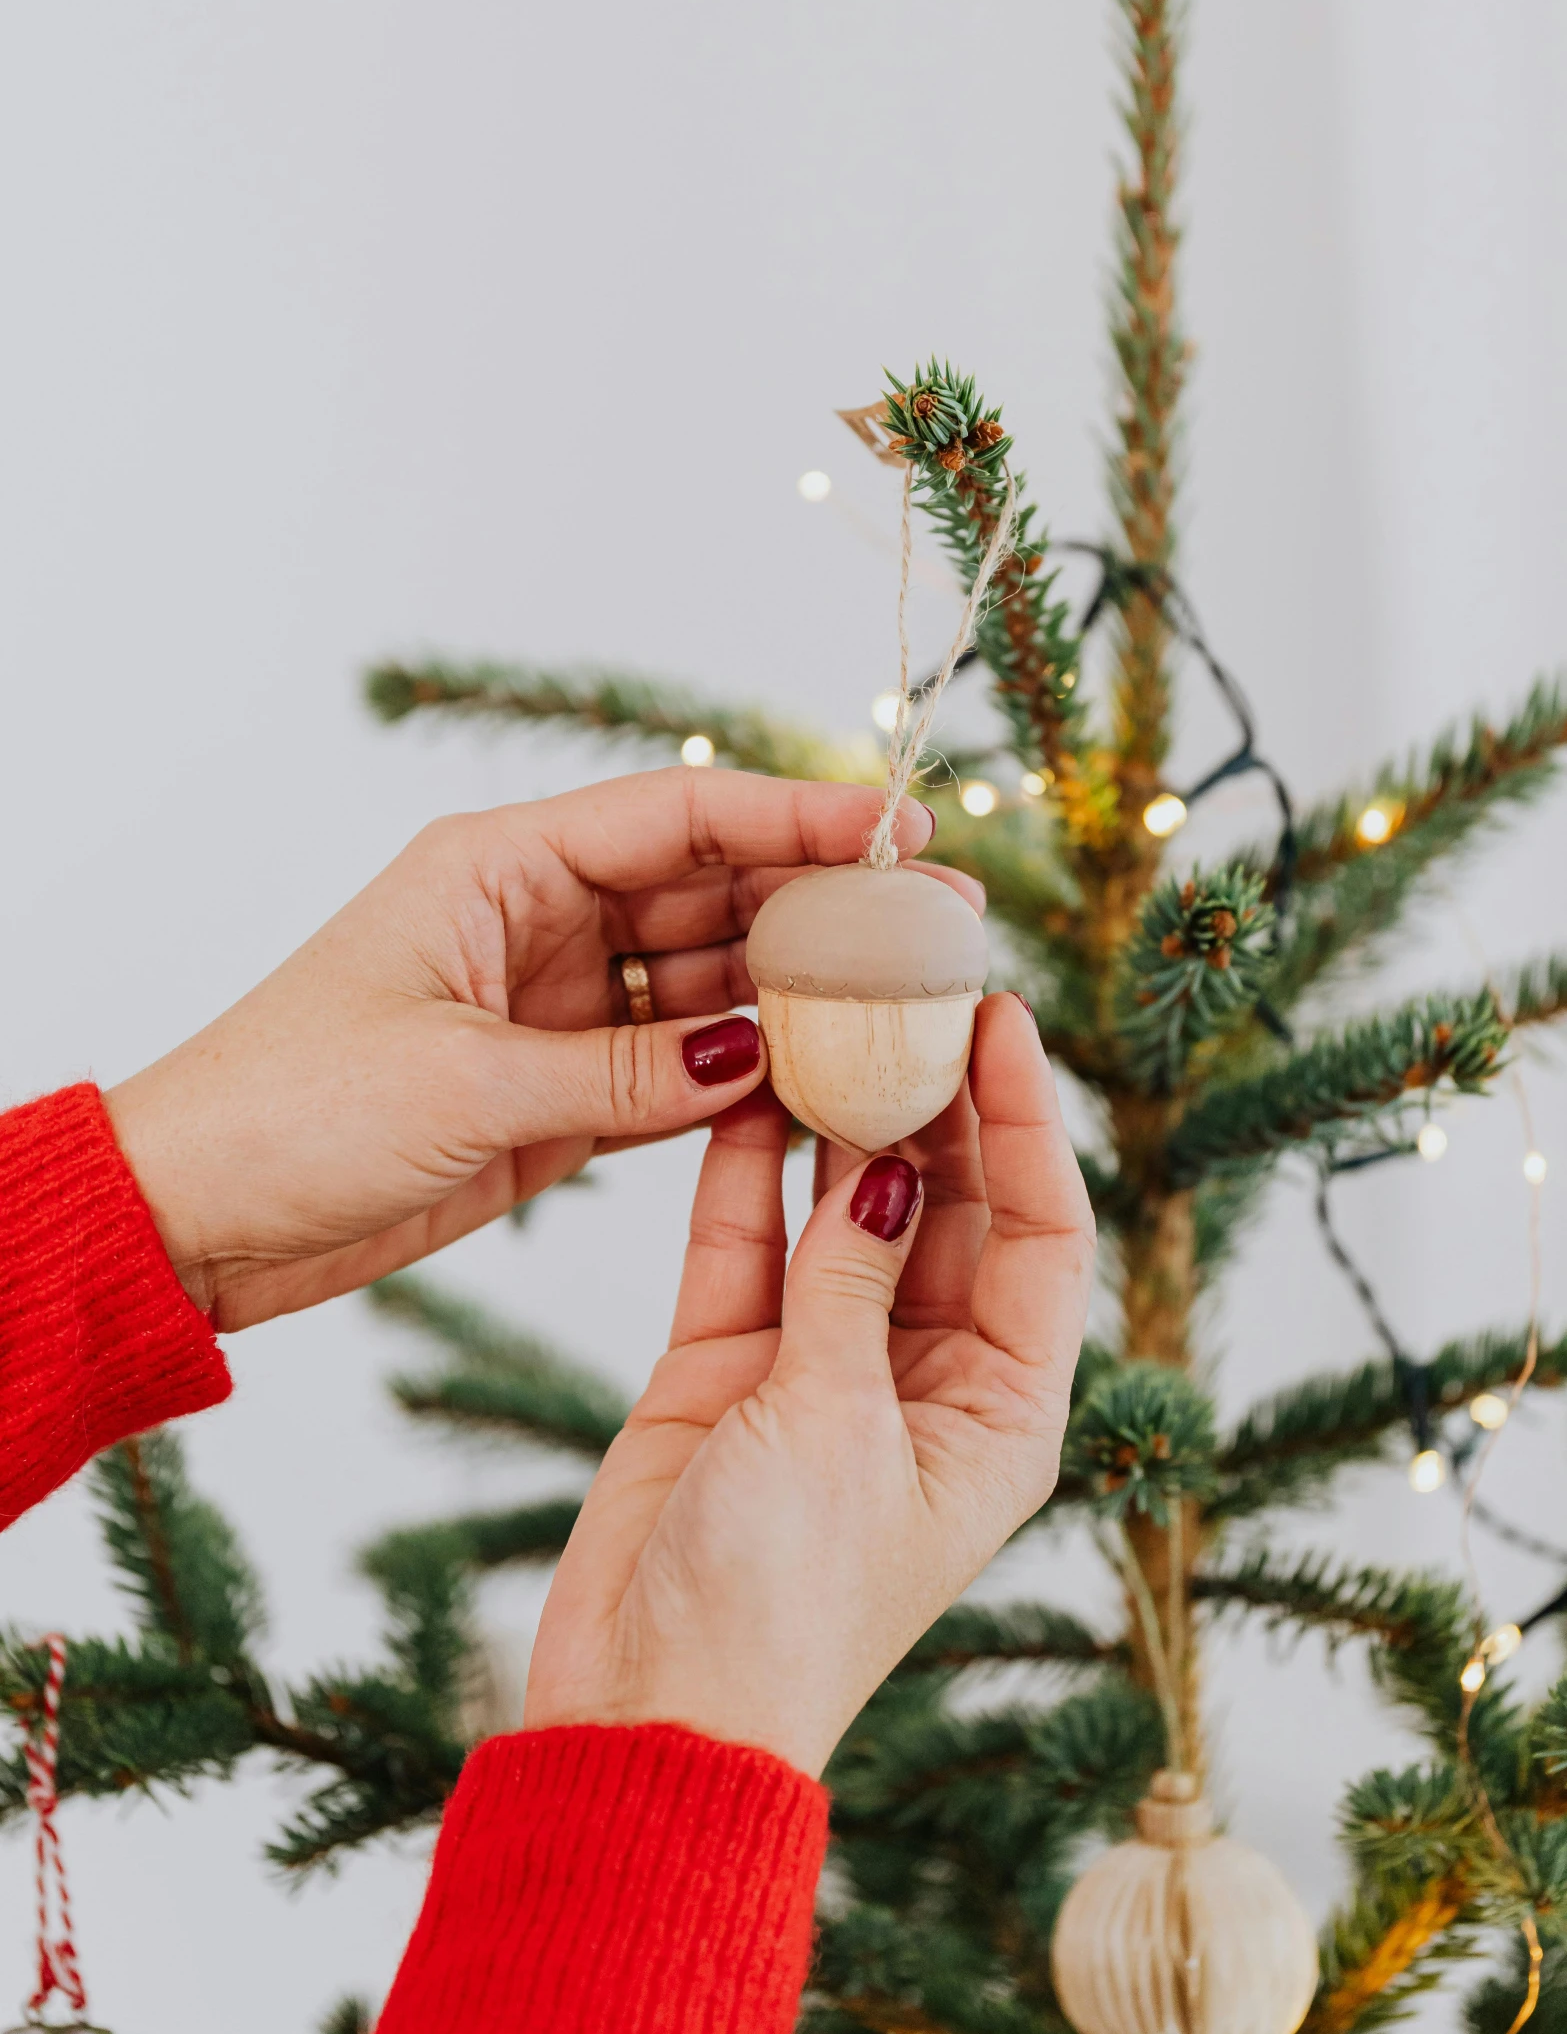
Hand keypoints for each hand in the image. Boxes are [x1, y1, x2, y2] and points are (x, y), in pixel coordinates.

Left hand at [106, 770, 955, 1330]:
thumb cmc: (291, 1112)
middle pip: (710, 891)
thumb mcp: (467, 1086)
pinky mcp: (558, 1093)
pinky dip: (746, 1074)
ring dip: (797, 993)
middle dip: (823, 904)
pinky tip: (825, 1077)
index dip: (794, 816)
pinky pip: (679, 1067)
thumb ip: (627, 1072)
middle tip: (938, 923)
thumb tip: (762, 1051)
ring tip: (906, 1004)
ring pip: (707, 981)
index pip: (678, 816)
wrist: (201, 1218)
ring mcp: (555, 1008)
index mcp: (500, 869)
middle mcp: (538, 922)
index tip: (896, 827)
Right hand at [523, 993, 1094, 1777]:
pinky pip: (748, 1245)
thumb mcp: (835, 1426)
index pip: (1041, 1235)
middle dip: (931, 1102)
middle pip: (946, 1208)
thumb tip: (891, 1166)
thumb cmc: (777, 1607)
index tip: (1001, 1018)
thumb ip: (855, 1282)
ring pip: (843, 1213)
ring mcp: (820, 1367)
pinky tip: (748, 1087)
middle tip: (907, 991)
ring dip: (837, 1122)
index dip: (1025, 1123)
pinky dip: (747, 1174)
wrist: (645, 1713)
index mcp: (999, 1411)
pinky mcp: (727, 1367)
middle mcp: (924, 1379)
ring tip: (828, 1011)